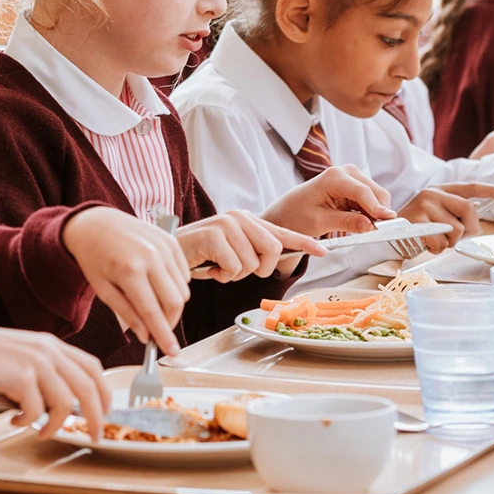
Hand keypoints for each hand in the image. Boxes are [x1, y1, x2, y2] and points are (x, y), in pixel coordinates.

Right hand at [0, 324, 109, 439]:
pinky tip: (16, 421)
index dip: (104, 392)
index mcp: (53, 345)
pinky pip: (36, 410)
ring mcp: (36, 363)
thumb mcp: (26, 355)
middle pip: (87, 387)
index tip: (105, 412)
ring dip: (56, 425)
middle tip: (93, 435)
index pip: (92, 367)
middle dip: (95, 415)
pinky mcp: (21, 378)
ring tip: (42, 432)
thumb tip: (70, 404)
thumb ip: (48, 371)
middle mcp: (49, 351)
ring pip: (65, 403)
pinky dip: (29, 422)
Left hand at [61, 207, 189, 356]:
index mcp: (129, 271)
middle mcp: (150, 257)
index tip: (170, 352)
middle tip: (158, 330)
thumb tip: (146, 336)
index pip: (152, 311)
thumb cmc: (95, 257)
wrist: (96, 223)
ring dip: (173, 305)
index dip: (163, 335)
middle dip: (170, 322)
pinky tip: (159, 285)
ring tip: (153, 304)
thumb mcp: (103, 290)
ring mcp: (163, 246)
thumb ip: (127, 314)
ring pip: (183, 290)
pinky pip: (185, 274)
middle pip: (175, 302)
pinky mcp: (171, 240)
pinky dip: (177, 286)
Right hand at [177, 211, 324, 282]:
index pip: (281, 232)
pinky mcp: (214, 235)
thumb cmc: (202, 255)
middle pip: (272, 250)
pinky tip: (210, 267)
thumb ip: (253, 252)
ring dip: (235, 274)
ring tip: (218, 266)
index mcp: (247, 220)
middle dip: (259, 268)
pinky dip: (223, 275)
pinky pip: (234, 267)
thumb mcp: (233, 251)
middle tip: (237, 269)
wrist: (170, 254)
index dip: (304, 243)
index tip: (323, 250)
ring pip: (252, 263)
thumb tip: (275, 260)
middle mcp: (239, 218)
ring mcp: (227, 224)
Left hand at [262, 164, 394, 237]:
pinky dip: (371, 213)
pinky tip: (361, 223)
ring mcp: (351, 178)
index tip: (389, 223)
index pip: (363, 192)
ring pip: (377, 197)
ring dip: (375, 214)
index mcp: (333, 177)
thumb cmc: (298, 214)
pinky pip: (371, 201)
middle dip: (379, 212)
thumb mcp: (320, 222)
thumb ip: (347, 222)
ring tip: (362, 229)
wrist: (287, 212)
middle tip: (377, 232)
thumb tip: (372, 226)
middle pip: (375, 192)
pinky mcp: (354, 186)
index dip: (378, 208)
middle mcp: (345, 172)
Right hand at [397, 183, 493, 251]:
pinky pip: (441, 241)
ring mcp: (424, 206)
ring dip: (449, 242)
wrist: (389, 233)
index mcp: (441, 190)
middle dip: (469, 229)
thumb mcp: (437, 213)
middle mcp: (433, 193)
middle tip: (455, 236)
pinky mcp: (418, 221)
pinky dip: (437, 248)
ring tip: (434, 239)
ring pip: (456, 230)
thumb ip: (455, 213)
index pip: (471, 187)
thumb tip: (475, 219)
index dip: (492, 190)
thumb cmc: (418, 227)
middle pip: (469, 210)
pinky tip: (425, 243)